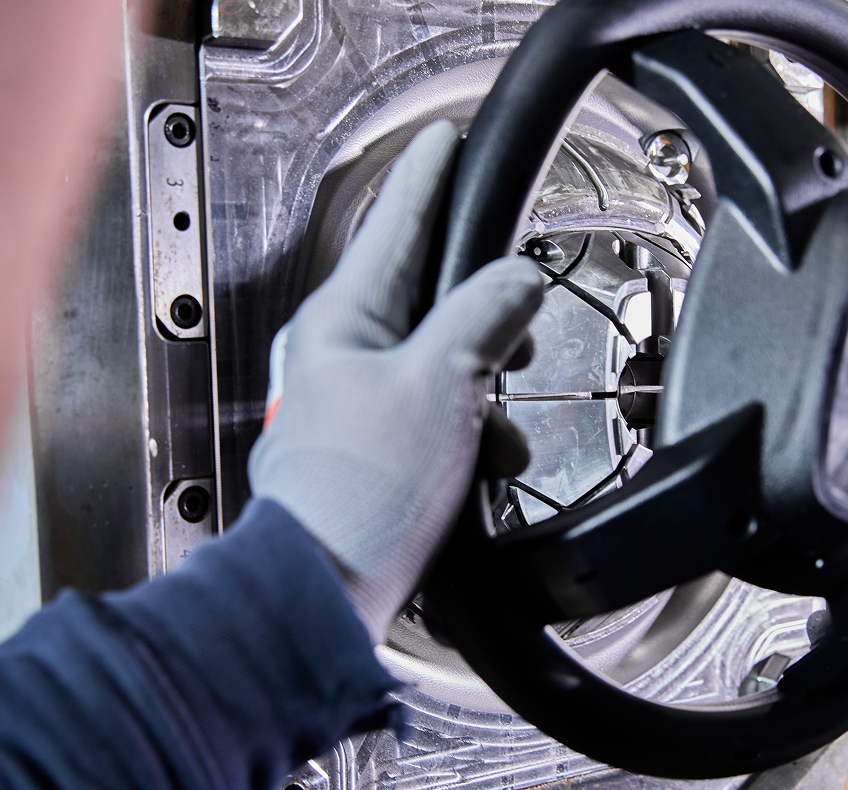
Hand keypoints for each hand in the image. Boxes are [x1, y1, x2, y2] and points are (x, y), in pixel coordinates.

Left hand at [248, 121, 545, 644]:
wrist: (330, 592)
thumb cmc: (361, 490)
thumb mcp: (442, 381)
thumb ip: (485, 316)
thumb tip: (516, 279)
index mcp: (342, 320)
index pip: (393, 223)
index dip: (428, 178)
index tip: (444, 139)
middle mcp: (340, 357)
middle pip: (427, 299)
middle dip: (483, 314)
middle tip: (517, 314)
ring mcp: (356, 408)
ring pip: (442, 367)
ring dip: (483, 393)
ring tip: (495, 428)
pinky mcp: (376, 457)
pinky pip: (439, 422)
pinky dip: (470, 439)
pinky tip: (481, 467)